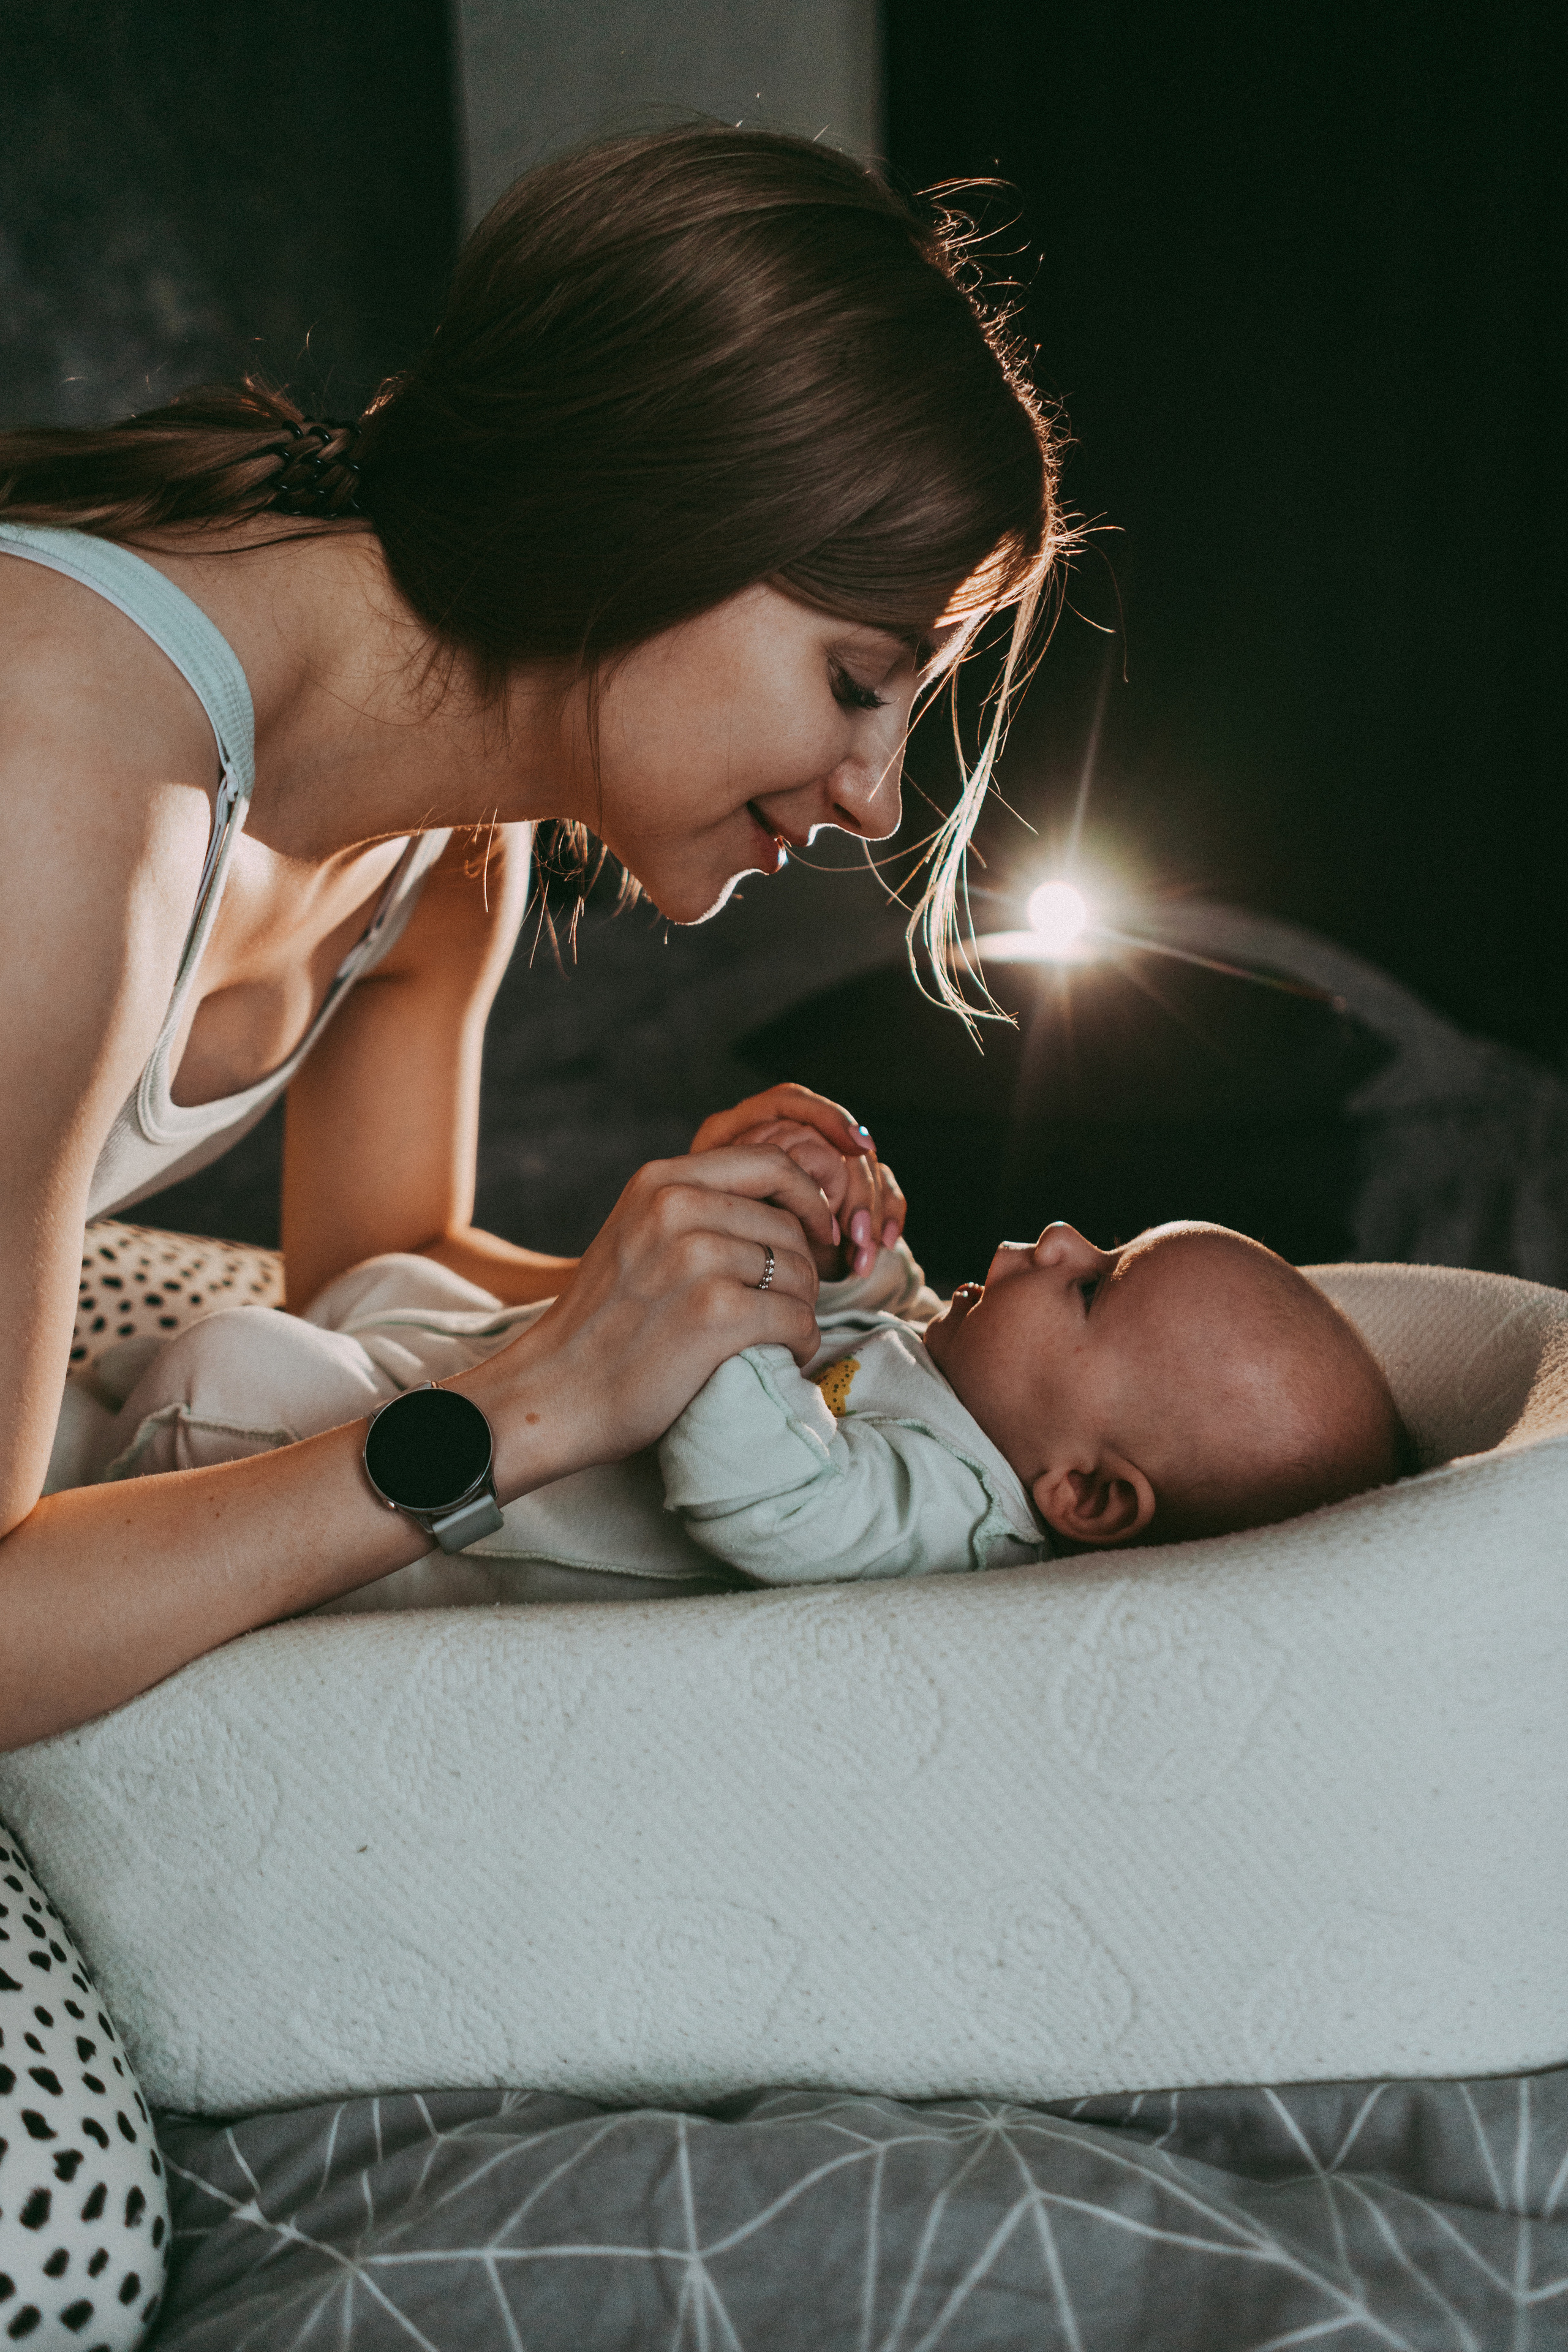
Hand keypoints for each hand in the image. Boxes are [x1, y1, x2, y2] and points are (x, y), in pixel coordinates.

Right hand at [457, 1145, 830, 1489]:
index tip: (817, 1233)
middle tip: (791, 1303)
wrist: (555, 1392)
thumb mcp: (637, 1235)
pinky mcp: (713, 1314)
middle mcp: (677, 1208)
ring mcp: (695, 1259)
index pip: (770, 1162)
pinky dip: (802, 1342)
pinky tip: (785, 1354)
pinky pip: (796, 1319)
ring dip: (804, 1309)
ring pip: (799, 1273)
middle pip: (789, 1225)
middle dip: (804, 1268)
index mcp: (660, 1182)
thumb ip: (692, 1209)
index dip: (808, 1198)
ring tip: (783, 1332)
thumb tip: (778, 1202)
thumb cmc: (602, 1323)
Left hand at [692, 1084, 906, 1276]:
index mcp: (745, 1129)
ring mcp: (823, 1160)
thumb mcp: (723, 1212)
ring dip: (872, 1211)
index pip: (793, 1101)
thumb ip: (749, 1191)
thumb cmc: (718, 1240)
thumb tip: (804, 1182)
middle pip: (836, 1142)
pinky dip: (889, 1214)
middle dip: (855, 1189)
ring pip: (865, 1166)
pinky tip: (886, 1241)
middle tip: (855, 1232)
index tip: (856, 1146)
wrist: (735, 1273)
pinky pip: (884, 1189)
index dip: (829, 1118)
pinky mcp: (849, 1187)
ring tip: (864, 1250)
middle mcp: (788, 1135)